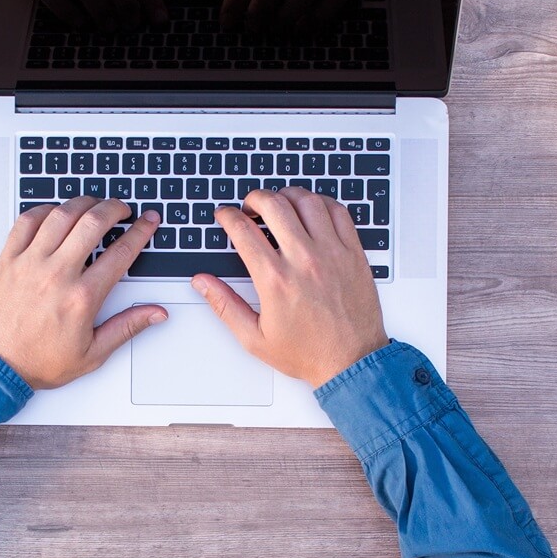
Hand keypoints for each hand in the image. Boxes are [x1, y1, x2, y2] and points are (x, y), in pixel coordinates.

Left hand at [0, 198, 165, 389]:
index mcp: (82, 297)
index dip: (141, 231)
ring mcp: (30, 263)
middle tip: (122, 208)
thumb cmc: (38, 361)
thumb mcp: (92, 354)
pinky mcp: (8, 259)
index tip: (148, 221)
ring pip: (61, 215)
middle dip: (114, 208)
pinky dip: (44, 209)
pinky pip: (27, 221)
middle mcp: (56, 274)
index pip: (121, 252)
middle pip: (93, 222)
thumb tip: (155, 313)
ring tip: (93, 204)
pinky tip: (55, 212)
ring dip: (83, 203)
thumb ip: (127, 328)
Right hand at [192, 188, 387, 387]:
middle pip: (273, 205)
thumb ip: (224, 305)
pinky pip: (338, 212)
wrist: (352, 362)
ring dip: (287, 195)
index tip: (225, 216)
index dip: (227, 216)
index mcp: (275, 280)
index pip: (243, 230)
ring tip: (279, 204)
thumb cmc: (308, 353)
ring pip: (307, 201)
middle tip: (249, 207)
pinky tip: (311, 210)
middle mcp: (304, 261)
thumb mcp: (255, 338)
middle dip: (254, 198)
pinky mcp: (353, 253)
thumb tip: (202, 282)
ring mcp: (332, 253)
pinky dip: (321, 203)